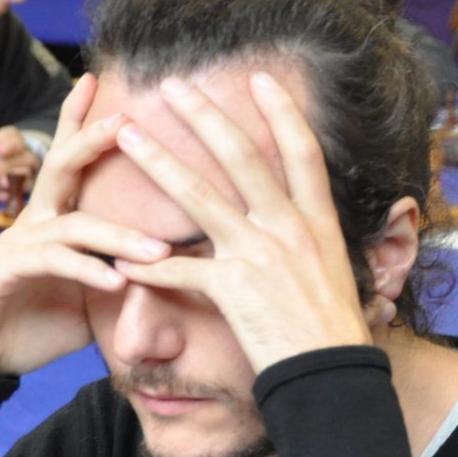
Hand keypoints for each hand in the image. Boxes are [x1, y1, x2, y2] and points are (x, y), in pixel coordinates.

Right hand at [0, 76, 169, 374]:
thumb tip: (167, 278)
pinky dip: (87, 271)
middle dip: (92, 139)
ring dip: (119, 235)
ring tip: (158, 248)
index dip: (82, 122)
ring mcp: (19, 245)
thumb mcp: (87, 303)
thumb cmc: (28, 325)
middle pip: (62, 167)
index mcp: (54, 221)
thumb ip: (120, 282)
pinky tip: (115, 282)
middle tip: (126, 117)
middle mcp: (35, 223)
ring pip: (73, 224)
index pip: (69, 163)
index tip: (103, 85)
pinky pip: (53, 264)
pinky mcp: (6, 273)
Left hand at [109, 73, 375, 376]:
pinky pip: (180, 270)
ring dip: (157, 161)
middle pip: (242, 156)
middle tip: (173, 85)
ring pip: (199, 196)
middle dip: (204, 115)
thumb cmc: (335, 333)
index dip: (282, 111)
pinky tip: (122, 264)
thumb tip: (301, 217)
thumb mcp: (335, 272)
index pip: (302, 151)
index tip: (261, 78)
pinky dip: (149, 268)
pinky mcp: (233, 289)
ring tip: (126, 134)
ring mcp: (260, 256)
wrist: (333, 378)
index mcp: (318, 222)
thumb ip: (311, 238)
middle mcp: (290, 229)